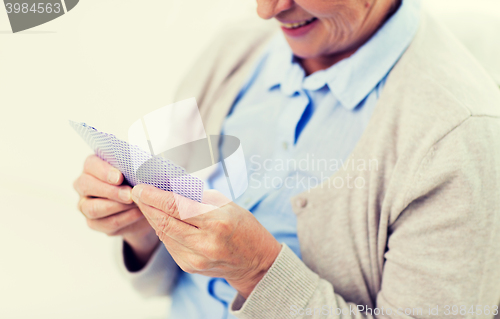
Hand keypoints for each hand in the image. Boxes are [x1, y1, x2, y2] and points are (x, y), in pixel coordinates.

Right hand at [73, 155, 158, 264]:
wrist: (145, 206)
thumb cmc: (138, 183)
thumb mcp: (137, 173)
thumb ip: (134, 169)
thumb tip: (142, 169)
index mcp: (93, 167)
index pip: (91, 164)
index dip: (104, 171)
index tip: (119, 178)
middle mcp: (85, 185)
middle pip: (87, 185)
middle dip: (110, 191)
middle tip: (129, 195)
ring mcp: (86, 205)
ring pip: (92, 208)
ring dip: (116, 206)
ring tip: (135, 204)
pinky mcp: (94, 223)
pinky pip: (105, 223)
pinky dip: (123, 219)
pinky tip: (137, 213)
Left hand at [131, 184, 281, 298]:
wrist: (255, 262)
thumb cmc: (243, 227)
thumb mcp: (226, 205)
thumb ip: (197, 198)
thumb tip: (169, 187)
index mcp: (216, 223)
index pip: (176, 207)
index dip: (154, 196)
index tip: (141, 187)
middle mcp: (204, 244)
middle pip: (164, 222)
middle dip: (147, 205)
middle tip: (136, 192)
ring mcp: (195, 259)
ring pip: (163, 233)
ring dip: (152, 216)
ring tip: (146, 202)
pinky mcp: (189, 267)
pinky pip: (169, 244)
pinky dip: (163, 229)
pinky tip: (160, 218)